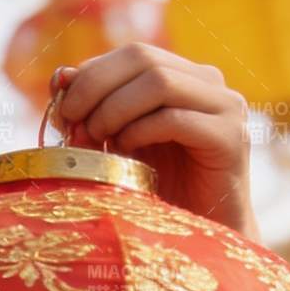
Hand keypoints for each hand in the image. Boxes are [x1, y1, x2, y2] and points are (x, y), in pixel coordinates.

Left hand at [51, 43, 258, 241]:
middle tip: (72, 123)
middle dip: (95, 88)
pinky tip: (126, 153)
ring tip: (96, 139)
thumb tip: (59, 75)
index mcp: (183, 76)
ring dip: (114, 110)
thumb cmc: (154, 189)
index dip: (90, 74)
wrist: (199, 237)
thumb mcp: (115, 141)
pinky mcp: (230, 137)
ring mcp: (225, 107)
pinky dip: (139, 131)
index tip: (62, 107)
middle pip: (143, 58)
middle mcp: (208, 83)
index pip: (131, 53)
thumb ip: (92, 107)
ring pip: (159, 82)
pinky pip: (174, 118)